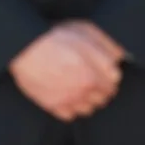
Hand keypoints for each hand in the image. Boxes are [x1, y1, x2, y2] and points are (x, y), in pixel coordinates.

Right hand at [8, 23, 122, 121]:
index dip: (107, 73)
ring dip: (86, 100)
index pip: (115, 80)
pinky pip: (70, 115)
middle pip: (104, 97)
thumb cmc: (53, 36)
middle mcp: (87, 87)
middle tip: (88, 78)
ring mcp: (71, 98)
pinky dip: (69, 108)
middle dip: (100, 88)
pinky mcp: (54, 106)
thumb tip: (120, 55)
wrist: (24, 47)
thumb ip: (106, 44)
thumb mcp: (84, 30)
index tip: (101, 70)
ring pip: (89, 109)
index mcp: (97, 70)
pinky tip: (64, 95)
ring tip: (77, 88)